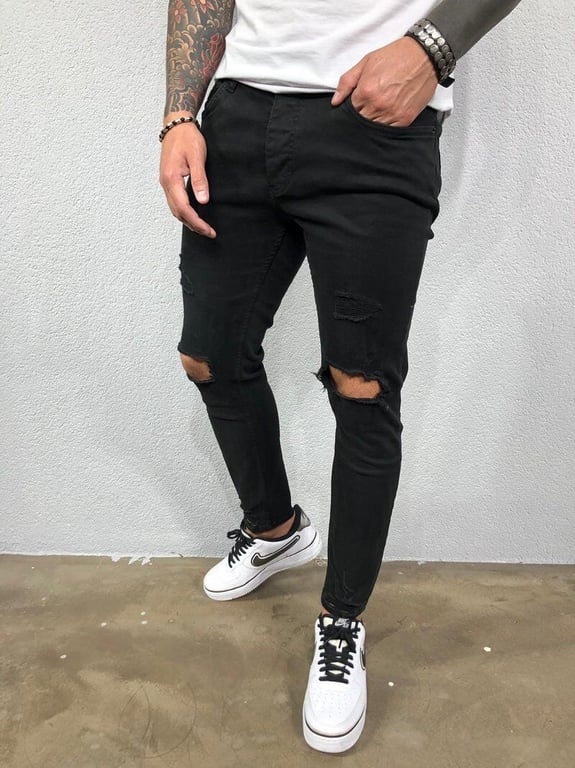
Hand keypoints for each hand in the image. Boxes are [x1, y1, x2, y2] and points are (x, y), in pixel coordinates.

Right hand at [159, 119, 215, 237]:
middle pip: (178, 213)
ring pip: (175, 209)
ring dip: (188, 220)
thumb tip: (203, 201)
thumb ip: (199, 180)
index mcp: (171, 179)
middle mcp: (165, 184)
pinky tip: (194, 214)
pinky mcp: (168, 180)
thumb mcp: (197, 157)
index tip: (209, 230)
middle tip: (209, 233)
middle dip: (194, 225)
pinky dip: (184, 212)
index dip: (197, 222)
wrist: (176, 125)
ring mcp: (165, 183)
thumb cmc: (187, 138)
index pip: (184, 209)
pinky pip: (175, 202)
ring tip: (203, 227)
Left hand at [331, 37, 438, 126]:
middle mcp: (378, 106)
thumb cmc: (394, 56)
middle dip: (361, 116)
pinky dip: (386, 125)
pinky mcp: (405, 119)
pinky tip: (388, 114)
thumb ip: (347, 82)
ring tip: (378, 109)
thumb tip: (335, 101)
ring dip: (373, 122)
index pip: (350, 111)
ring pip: (375, 128)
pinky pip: (390, 130)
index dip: (351, 108)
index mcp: (366, 92)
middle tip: (367, 107)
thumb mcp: (366, 62)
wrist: (424, 55)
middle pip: (361, 122)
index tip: (356, 104)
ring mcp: (392, 114)